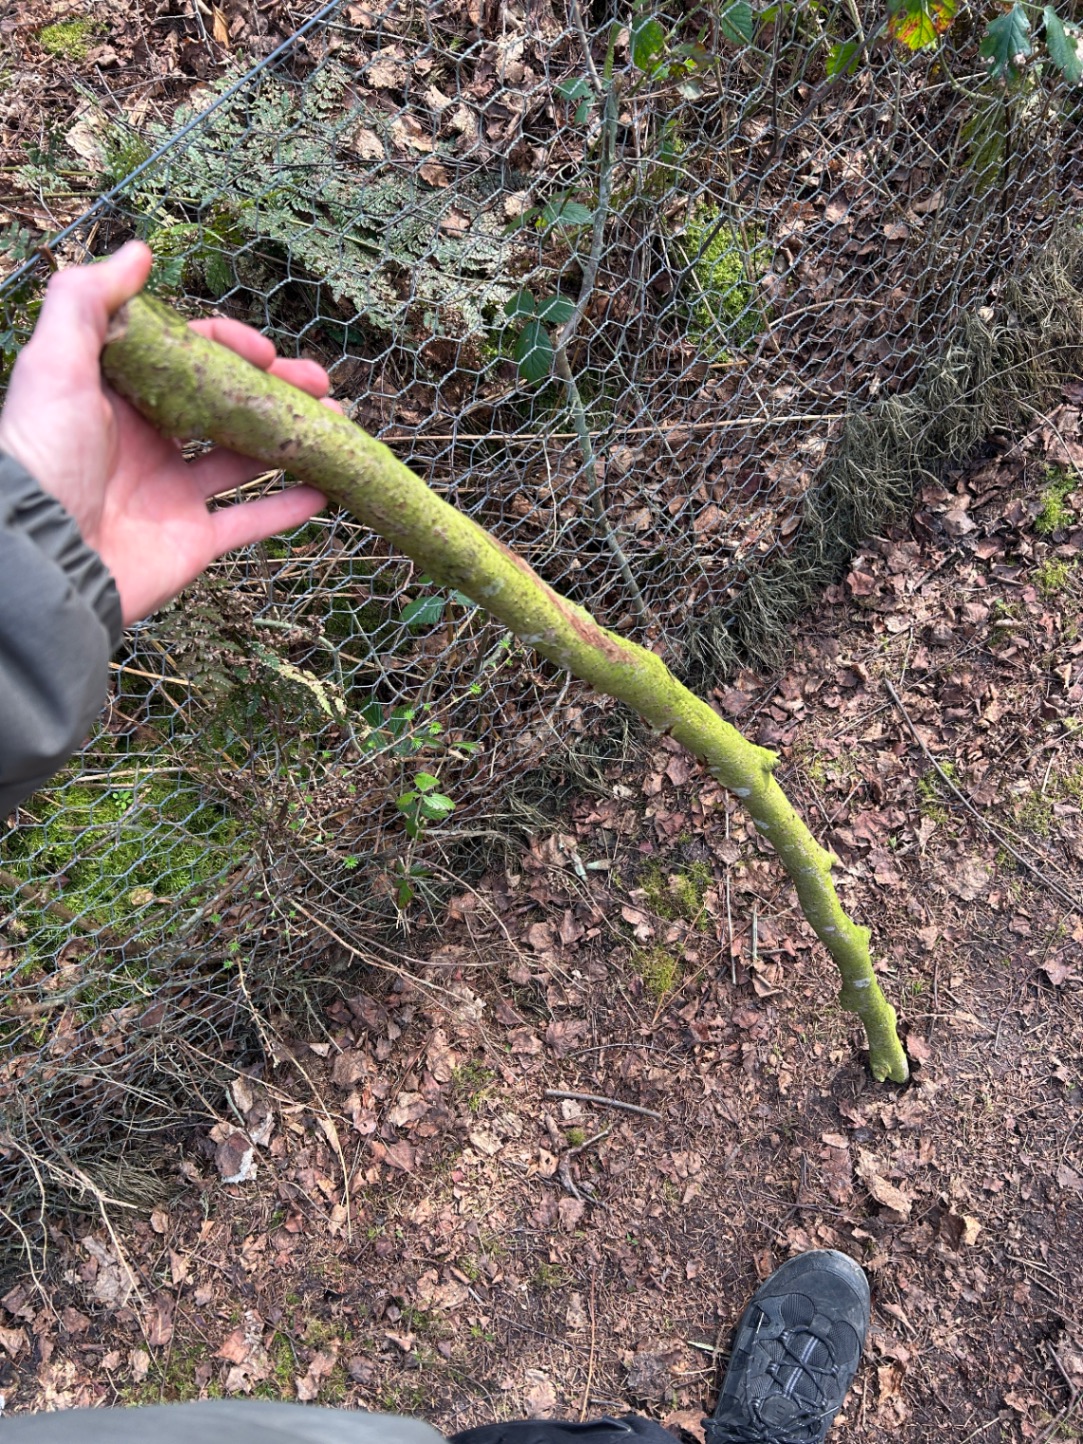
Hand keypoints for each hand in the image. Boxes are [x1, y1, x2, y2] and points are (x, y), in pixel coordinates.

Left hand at [0, 240, 329, 624]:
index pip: (186, 360)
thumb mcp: (56, 364)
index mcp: (119, 398)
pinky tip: (324, 488)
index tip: (265, 352)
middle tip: (319, 383)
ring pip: (245, 460)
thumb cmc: (41, 454)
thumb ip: (88, 301)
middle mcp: (149, 442)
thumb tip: (139, 251)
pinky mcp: (192, 541)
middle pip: (226, 406)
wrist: (41, 555)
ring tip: (335, 424)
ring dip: (291, 440)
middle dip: (275, 390)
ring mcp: (173, 493)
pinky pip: (249, 521)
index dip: (229, 347)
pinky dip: (288, 508)